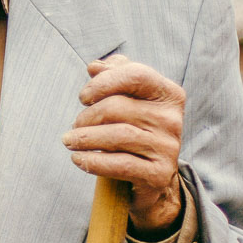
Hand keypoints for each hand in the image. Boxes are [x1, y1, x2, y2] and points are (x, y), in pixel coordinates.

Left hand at [63, 55, 185, 234]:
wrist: (153, 176)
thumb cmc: (134, 129)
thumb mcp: (129, 100)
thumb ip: (114, 76)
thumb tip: (95, 67)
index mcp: (168, 94)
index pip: (136, 74)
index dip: (103, 82)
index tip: (84, 97)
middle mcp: (172, 119)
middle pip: (118, 107)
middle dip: (87, 116)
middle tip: (75, 126)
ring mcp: (168, 147)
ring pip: (117, 136)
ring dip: (85, 138)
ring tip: (70, 141)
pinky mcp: (159, 173)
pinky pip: (120, 164)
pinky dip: (92, 161)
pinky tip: (78, 159)